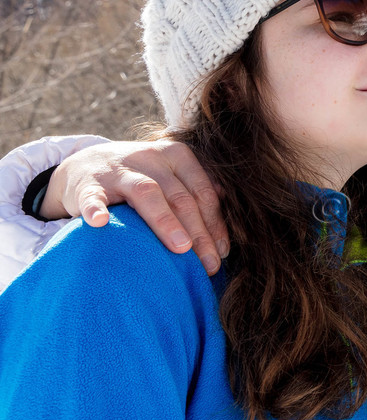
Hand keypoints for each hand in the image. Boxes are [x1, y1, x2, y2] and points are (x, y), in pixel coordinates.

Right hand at [43, 140, 228, 274]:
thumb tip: (230, 207)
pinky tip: (100, 223)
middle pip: (181, 197)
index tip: (223, 252)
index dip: (216, 223)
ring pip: (148, 193)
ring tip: (180, 248)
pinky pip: (92, 197)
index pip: (202, 192)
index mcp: (176, 156)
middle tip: (209, 264)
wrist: (83, 165)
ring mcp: (118, 170)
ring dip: (166, 221)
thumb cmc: (138, 177)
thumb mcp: (169, 174)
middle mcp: (150, 158)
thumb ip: (196, 187)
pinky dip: (95, 209)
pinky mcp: (86, 184)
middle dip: (199, 232)